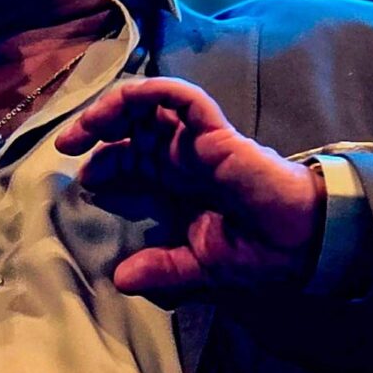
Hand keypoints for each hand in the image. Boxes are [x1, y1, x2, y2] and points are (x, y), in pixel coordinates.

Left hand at [55, 76, 324, 299]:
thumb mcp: (201, 269)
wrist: (306, 243)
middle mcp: (185, 157)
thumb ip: (163, 270)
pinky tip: (125, 103)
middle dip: (95, 130)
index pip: (132, 160)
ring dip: (111, 107)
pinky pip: (180, 98)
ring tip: (83, 127)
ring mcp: (199, 141)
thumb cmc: (262, 254)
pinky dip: (150, 92)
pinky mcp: (216, 132)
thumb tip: (120, 279)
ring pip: (148, 105)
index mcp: (181, 184)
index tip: (82, 181)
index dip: (104, 162)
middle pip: (132, 128)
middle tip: (65, 145)